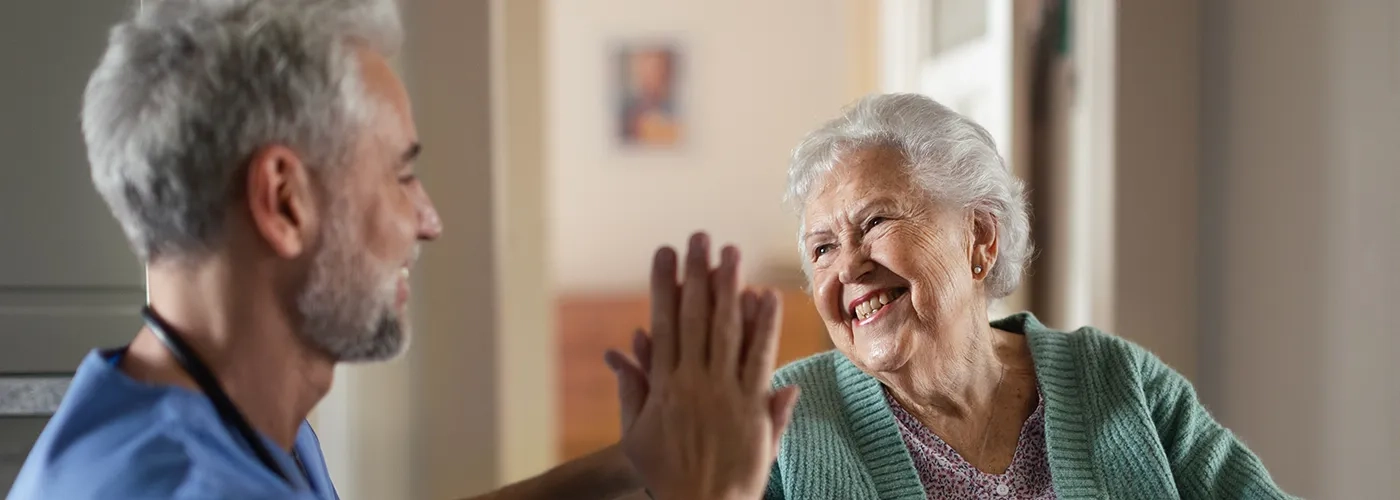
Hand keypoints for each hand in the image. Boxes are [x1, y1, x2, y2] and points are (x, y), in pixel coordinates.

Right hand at [604, 233, 799, 499]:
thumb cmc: (667, 475)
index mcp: (663, 385)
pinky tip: (768, 295)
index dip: (664, 285)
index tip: (665, 253)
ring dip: (729, 288)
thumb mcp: (636, 436)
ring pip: (726, 330)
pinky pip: (758, 358)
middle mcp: (692, 381)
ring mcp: (723, 392)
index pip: (663, 323)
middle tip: (698, 238)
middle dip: (696, 274)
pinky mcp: (750, 406)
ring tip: (732, 253)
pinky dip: (764, 327)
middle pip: (694, 317)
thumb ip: (632, 393)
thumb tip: (623, 356)